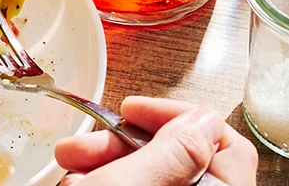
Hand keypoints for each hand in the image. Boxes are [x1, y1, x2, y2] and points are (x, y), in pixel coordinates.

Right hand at [55, 96, 257, 185]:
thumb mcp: (134, 185)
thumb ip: (173, 152)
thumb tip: (204, 118)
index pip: (221, 139)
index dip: (171, 116)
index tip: (127, 110)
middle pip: (177, 155)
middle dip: (119, 142)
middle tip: (81, 146)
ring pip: (150, 172)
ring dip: (103, 161)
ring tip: (67, 165)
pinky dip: (104, 180)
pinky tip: (76, 182)